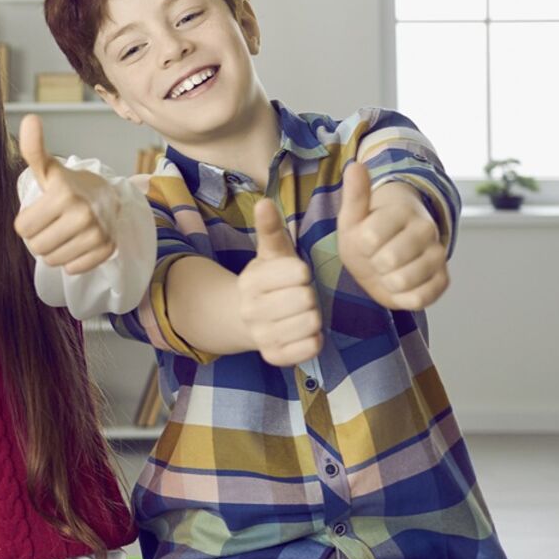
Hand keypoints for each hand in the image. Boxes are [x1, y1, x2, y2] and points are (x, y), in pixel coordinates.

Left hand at [13, 114, 117, 274]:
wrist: (105, 195)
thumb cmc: (67, 185)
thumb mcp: (47, 168)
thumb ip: (33, 148)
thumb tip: (30, 118)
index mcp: (63, 195)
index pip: (22, 229)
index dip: (26, 222)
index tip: (39, 211)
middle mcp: (83, 215)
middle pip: (36, 247)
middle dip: (38, 237)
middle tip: (51, 222)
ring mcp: (98, 233)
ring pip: (53, 260)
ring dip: (53, 249)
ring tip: (63, 231)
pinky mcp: (107, 249)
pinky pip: (73, 269)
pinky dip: (72, 259)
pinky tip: (77, 242)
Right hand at [237, 199, 322, 366]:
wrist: (245, 317)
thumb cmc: (270, 279)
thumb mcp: (271, 253)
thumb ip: (270, 228)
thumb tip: (264, 201)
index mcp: (251, 280)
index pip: (298, 273)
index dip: (303, 272)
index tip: (295, 274)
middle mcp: (250, 310)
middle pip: (306, 299)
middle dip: (309, 296)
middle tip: (298, 296)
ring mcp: (261, 336)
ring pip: (310, 324)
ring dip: (313, 317)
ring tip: (300, 313)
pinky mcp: (273, 357)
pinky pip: (310, 348)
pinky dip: (313, 340)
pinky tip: (302, 331)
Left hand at [337, 164, 447, 309]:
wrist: (383, 258)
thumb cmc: (366, 236)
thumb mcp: (352, 218)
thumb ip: (355, 194)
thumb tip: (355, 165)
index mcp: (403, 211)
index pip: (370, 237)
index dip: (360, 246)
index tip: (364, 241)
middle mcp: (426, 230)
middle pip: (388, 260)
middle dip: (373, 264)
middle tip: (376, 257)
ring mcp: (438, 255)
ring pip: (403, 280)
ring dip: (386, 282)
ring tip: (386, 271)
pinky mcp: (443, 279)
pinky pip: (419, 298)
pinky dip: (402, 297)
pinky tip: (400, 285)